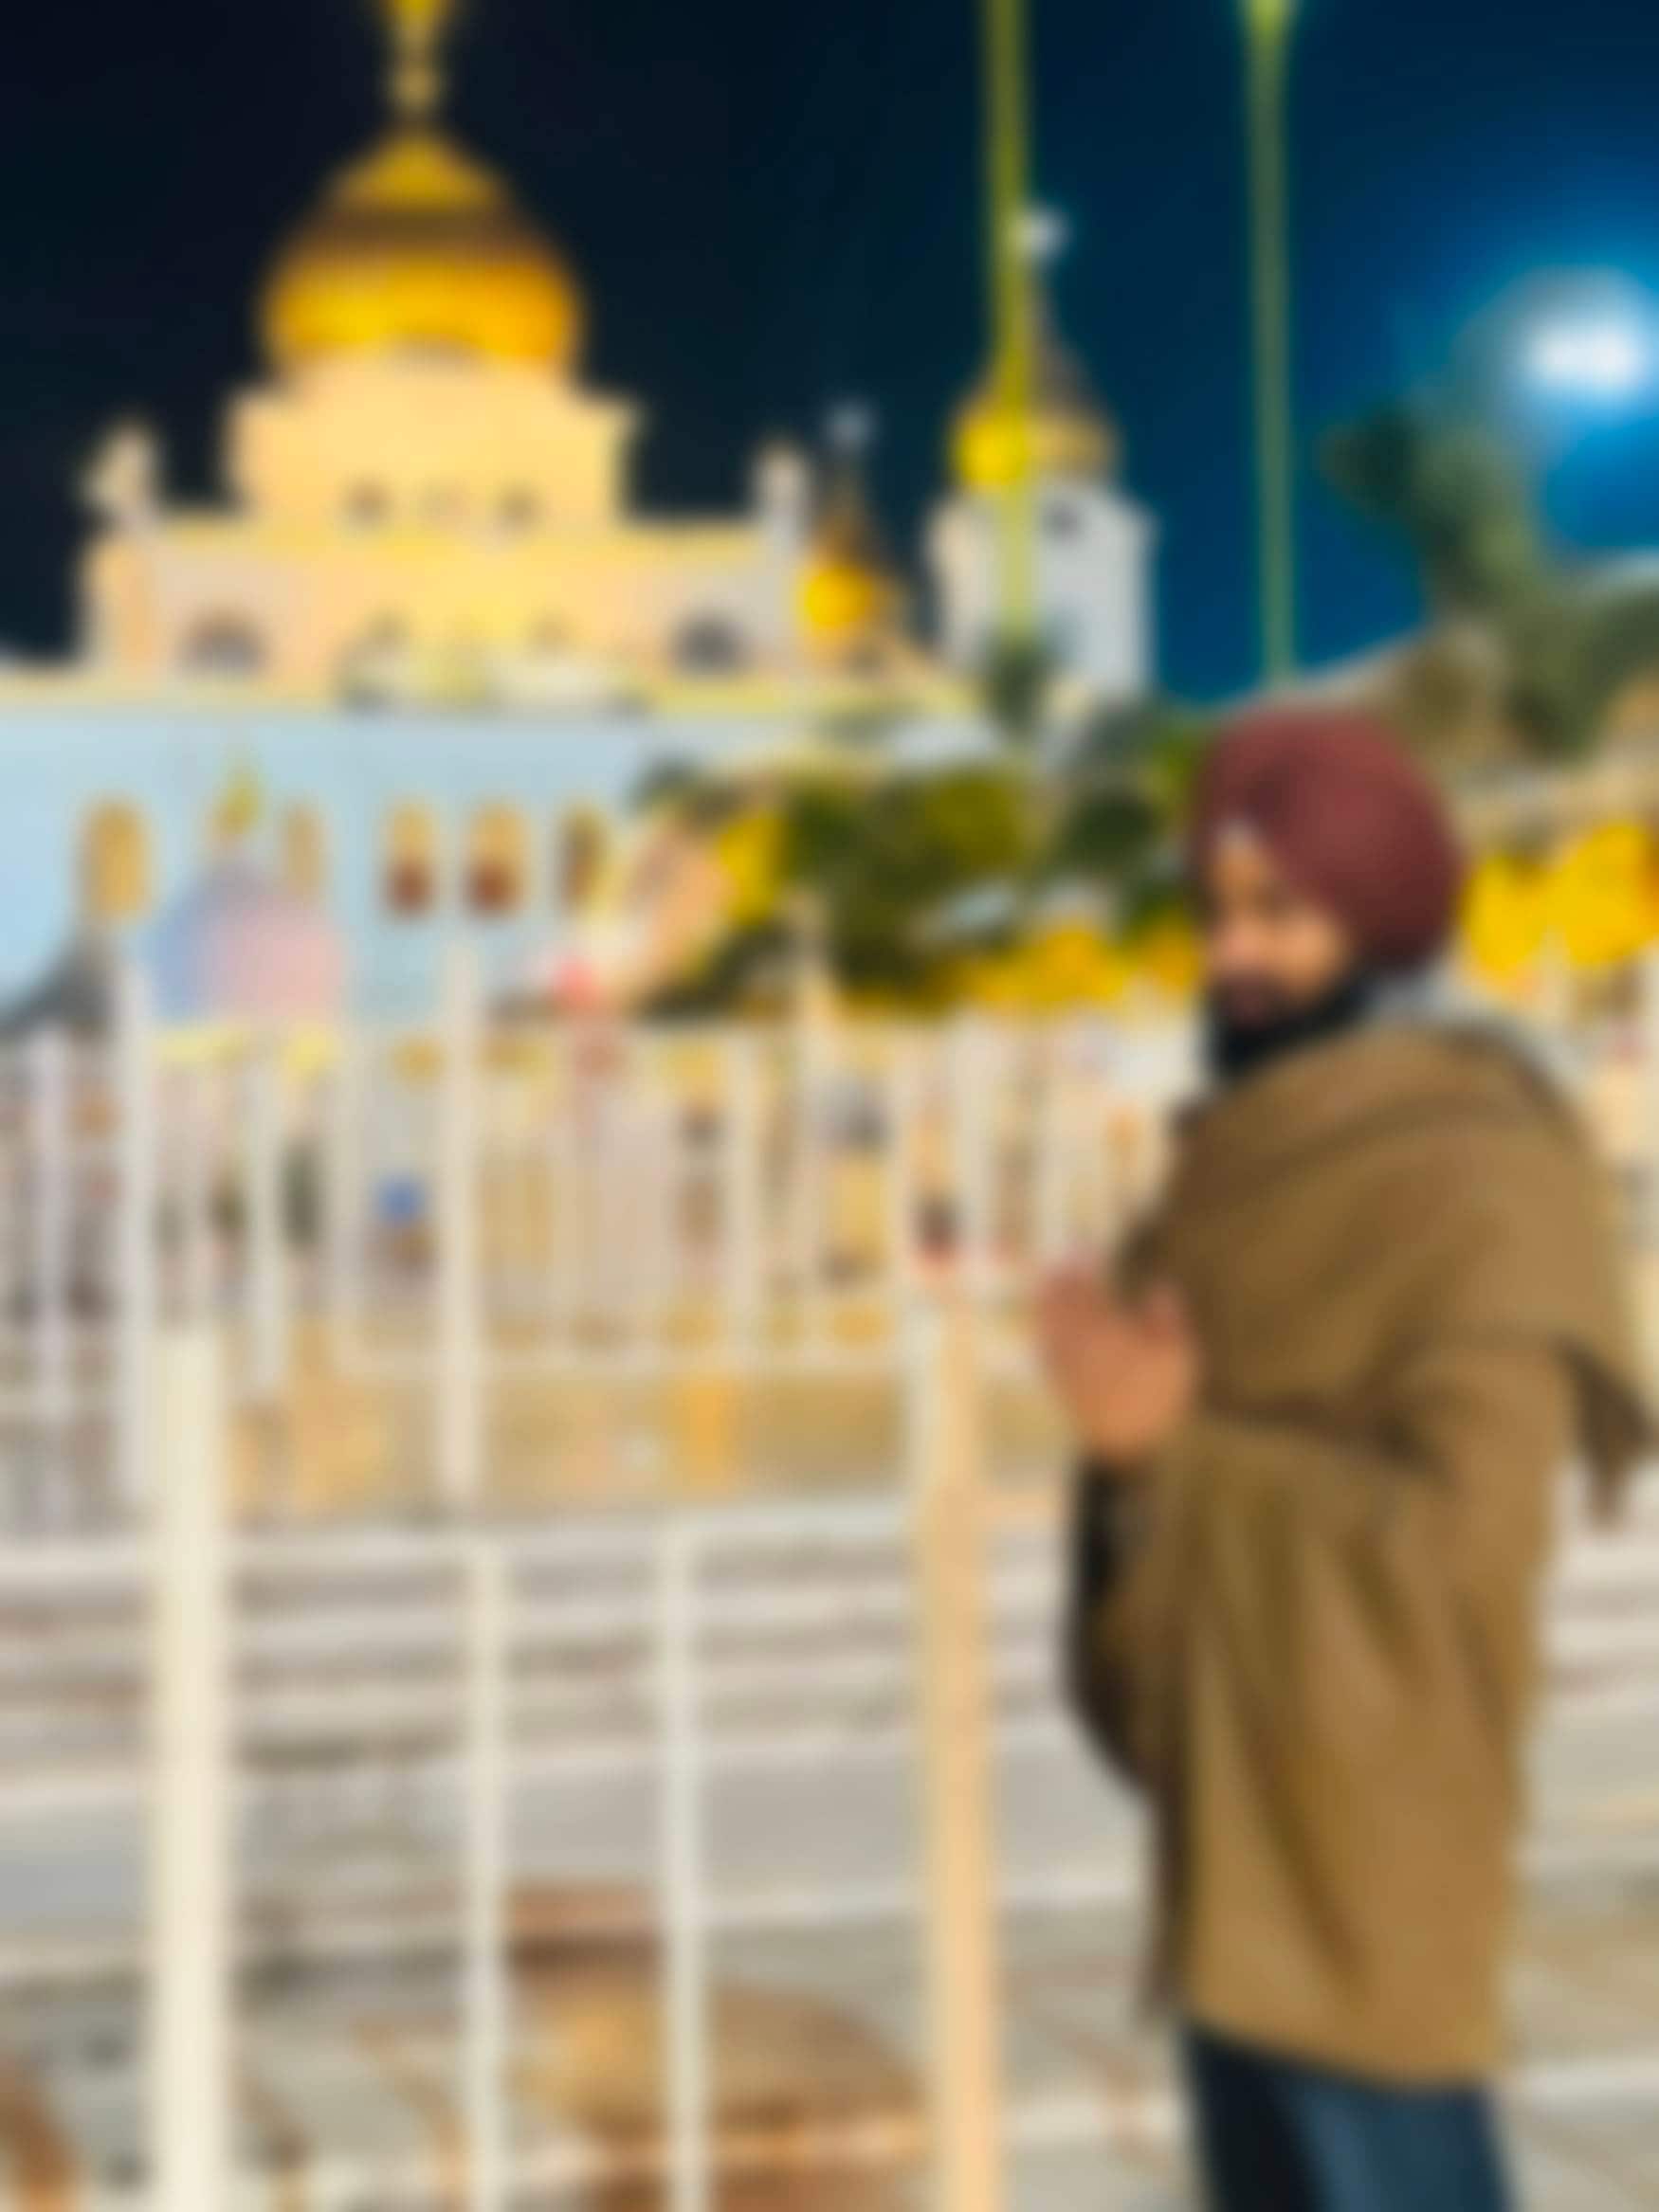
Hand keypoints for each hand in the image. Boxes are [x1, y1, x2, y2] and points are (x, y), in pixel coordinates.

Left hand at [1036, 1267, 1198, 1465]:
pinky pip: (1047, 1352)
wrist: (1132, 1448)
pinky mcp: (1062, 1386)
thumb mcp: (1179, 1355)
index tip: (1083, 1255)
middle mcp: (1083, 1343)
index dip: (1085, 1272)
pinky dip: (1044, 1335)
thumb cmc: (1160, 1398)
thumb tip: (1160, 1286)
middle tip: (1057, 1266)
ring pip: (1052, 1326)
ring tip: (1045, 1288)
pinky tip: (1044, 1330)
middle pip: (1066, 1307)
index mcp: (1110, 1331)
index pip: (1092, 1293)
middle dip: (1061, 1284)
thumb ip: (1167, 1317)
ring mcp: (1069, 1365)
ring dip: (1047, 1306)